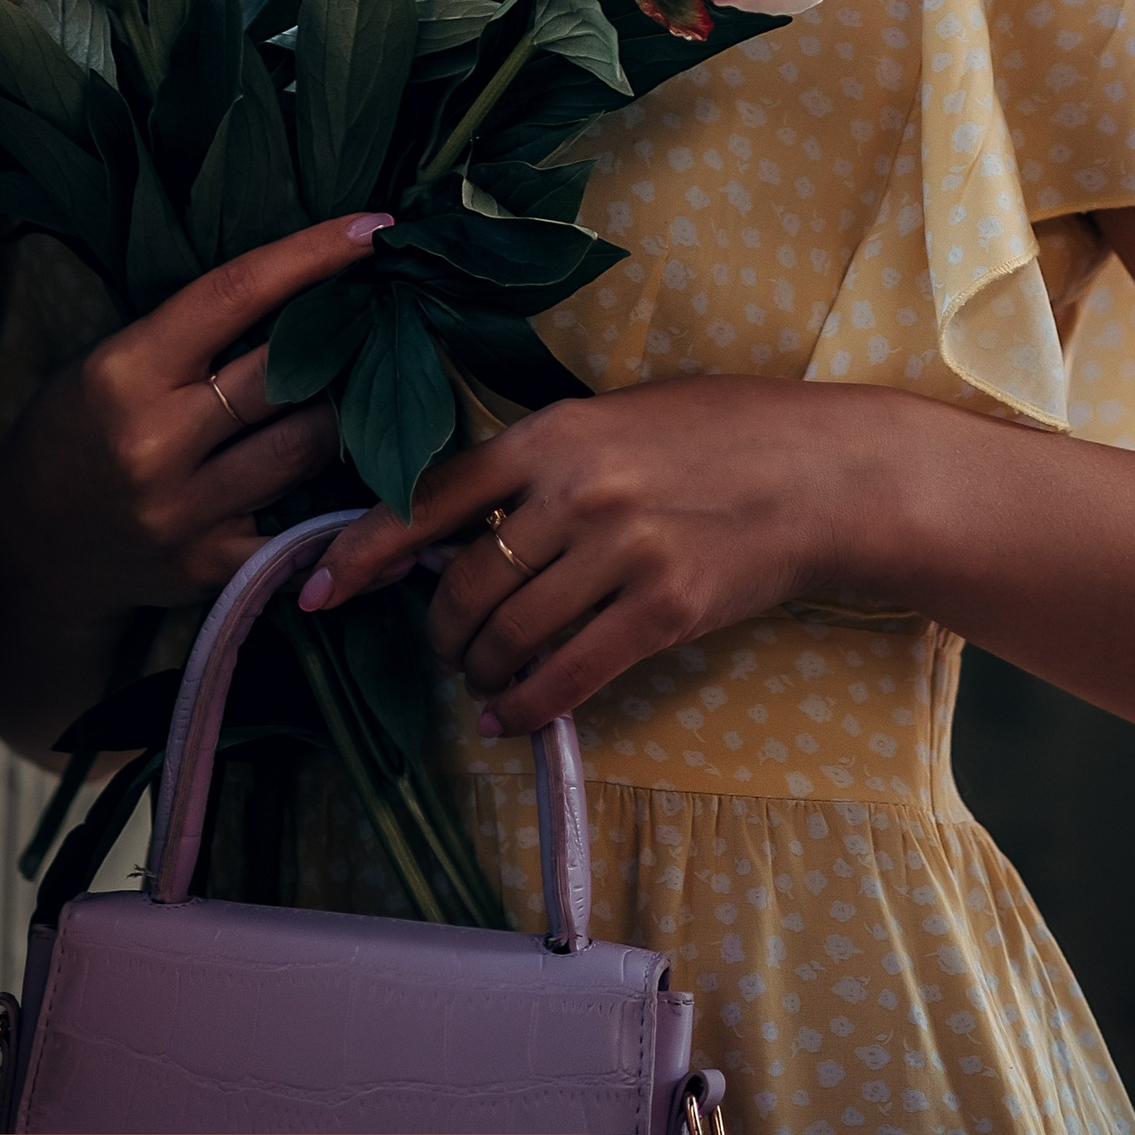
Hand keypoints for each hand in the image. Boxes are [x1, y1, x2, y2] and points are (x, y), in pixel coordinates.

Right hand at [0, 213, 389, 755]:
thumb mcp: (109, 360)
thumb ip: (191, 332)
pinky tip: (364, 476)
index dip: (314, 253)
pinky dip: (337, 498)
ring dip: (345, 414)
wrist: (33, 550)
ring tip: (366, 389)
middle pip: (288, 375)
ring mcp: (186, 512)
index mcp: (126, 373)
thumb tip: (300, 281)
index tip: (376, 228)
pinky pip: (304, 527)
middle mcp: (156, 442)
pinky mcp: (212, 568)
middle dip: (344, 341)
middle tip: (383, 316)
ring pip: (309, 447)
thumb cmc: (76, 429)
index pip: (237, 293)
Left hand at [299, 375, 908, 738]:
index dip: (364, 551)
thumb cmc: (714, 432)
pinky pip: (567, 677)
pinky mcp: (663, 611)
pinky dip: (526, 707)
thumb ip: (538, 461)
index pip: (430, 498)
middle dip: (440, 631)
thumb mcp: (613, 416)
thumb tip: (456, 520)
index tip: (317, 589)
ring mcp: (621, 553)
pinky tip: (512, 717)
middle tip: (445, 647)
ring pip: (508, 638)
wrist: (817, 471)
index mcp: (551, 433)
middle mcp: (575, 492)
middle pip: (463, 585)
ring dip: (481, 673)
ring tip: (484, 680)